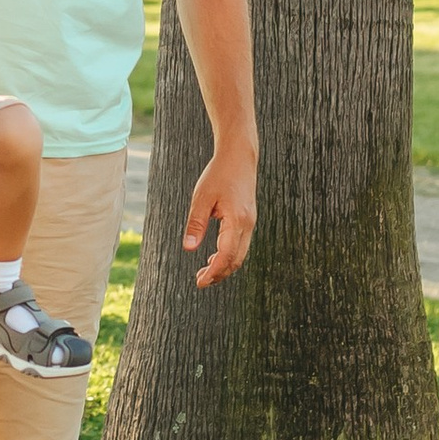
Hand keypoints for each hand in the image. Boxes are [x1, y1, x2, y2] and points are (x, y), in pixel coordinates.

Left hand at [183, 139, 255, 289]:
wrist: (239, 157)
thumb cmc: (219, 174)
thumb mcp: (202, 198)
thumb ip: (195, 224)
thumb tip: (188, 248)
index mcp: (237, 220)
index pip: (226, 256)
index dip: (214, 272)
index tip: (200, 282)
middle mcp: (247, 224)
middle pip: (236, 260)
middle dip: (219, 274)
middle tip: (200, 281)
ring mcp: (250, 223)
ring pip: (240, 254)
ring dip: (224, 266)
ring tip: (205, 271)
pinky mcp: (248, 220)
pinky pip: (240, 245)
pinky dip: (229, 255)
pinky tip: (214, 256)